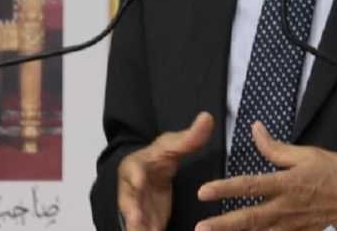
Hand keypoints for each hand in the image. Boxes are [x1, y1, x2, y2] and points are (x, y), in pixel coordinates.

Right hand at [117, 112, 215, 230]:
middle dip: (132, 209)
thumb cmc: (158, 159)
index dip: (136, 176)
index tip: (140, 182)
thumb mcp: (172, 147)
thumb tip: (208, 117)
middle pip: (128, 199)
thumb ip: (190, 137)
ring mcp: (134, 206)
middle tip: (137, 219)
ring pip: (133, 218)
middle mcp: (131, 187)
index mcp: (136, 165)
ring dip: (137, 226)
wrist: (146, 174)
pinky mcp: (141, 221)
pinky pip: (142, 229)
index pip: (133, 169)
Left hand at [195, 121, 336, 230]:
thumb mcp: (307, 154)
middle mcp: (285, 207)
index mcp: (285, 184)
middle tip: (201, 228)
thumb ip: (276, 147)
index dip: (224, 189)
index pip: (249, 186)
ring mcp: (293, 224)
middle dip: (224, 225)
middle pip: (249, 218)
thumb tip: (255, 130)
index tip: (203, 192)